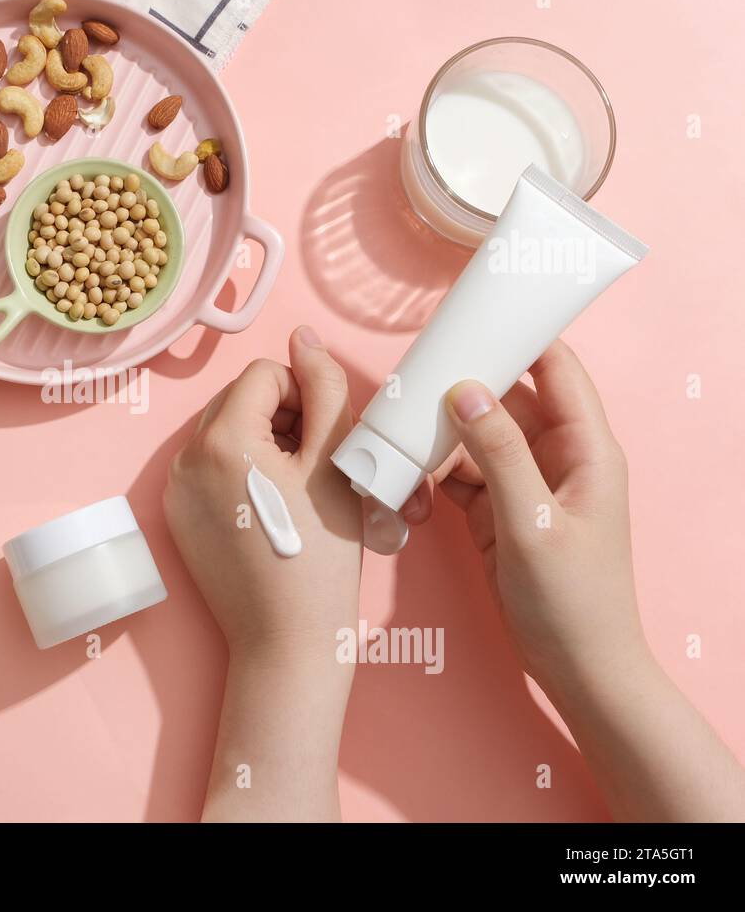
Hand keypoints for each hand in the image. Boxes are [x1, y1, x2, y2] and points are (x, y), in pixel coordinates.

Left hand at [164, 326, 361, 662]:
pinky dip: (239, 474)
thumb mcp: (336, 461)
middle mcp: (184, 458)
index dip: (303, 397)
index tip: (323, 442)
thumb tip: (303, 338)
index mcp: (221, 439)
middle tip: (312, 467)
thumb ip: (323, 387)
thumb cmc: (321, 555)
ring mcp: (174, 490)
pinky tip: (268, 512)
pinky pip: (207, 469)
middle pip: (238, 399)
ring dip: (260, 444)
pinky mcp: (175, 518)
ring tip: (292, 491)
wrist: (287, 639)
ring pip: (223, 432)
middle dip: (279, 418)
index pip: (264, 374)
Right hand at [410, 341, 744, 820]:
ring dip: (437, 437)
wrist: (577, 670)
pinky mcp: (499, 512)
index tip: (477, 311)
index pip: (558, 371)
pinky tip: (404, 482)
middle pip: (506, 399)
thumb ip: (499, 454)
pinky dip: (431, 476)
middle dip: (460, 385)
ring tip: (396, 435)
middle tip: (411, 374)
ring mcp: (525, 485)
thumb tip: (466, 390)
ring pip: (475, 437)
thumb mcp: (532, 523)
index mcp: (586, 450)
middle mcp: (556, 458)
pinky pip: (460, 475)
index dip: (523, 336)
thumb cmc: (571, 601)